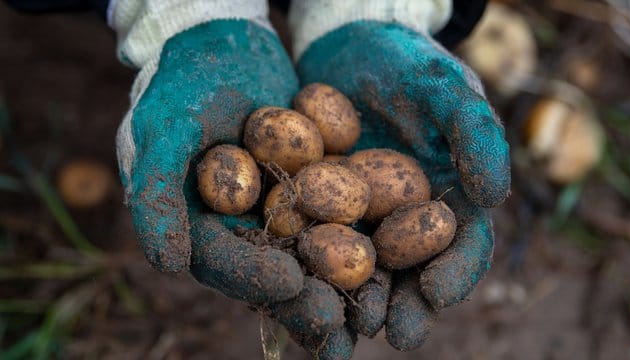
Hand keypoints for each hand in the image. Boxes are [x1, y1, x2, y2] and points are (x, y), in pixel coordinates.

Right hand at [116, 19, 344, 346]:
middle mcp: (235, 227)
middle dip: (302, 298)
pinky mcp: (307, 192)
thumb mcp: (164, 130)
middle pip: (268, 271)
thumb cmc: (183, 84)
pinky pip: (332, 219)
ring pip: (306, 255)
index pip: (222, 260)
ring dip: (335, 285)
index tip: (292, 285)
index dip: (253, 276)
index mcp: (195, 224)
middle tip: (336, 318)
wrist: (223, 45)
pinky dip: (358, 240)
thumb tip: (167, 265)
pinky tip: (389, 260)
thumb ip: (158, 194)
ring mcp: (273, 212)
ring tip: (367, 314)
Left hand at [295, 21, 509, 351]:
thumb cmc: (408, 66)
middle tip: (389, 332)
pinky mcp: (320, 209)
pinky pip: (315, 243)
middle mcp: (407, 218)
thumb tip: (494, 197)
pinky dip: (309, 270)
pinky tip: (297, 291)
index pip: (462, 246)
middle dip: (403, 305)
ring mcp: (363, 217)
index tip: (433, 294)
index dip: (454, 274)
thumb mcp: (446, 91)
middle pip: (413, 272)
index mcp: (450, 199)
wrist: (350, 46)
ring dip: (355, 303)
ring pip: (363, 269)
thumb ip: (475, 136)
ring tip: (345, 330)